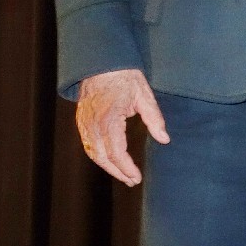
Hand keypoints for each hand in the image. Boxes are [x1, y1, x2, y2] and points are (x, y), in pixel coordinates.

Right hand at [76, 68, 169, 185]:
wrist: (102, 64)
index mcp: (110, 119)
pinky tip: (109, 160)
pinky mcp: (81, 121)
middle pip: (103, 157)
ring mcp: (85, 124)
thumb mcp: (145, 96)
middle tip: (132, 181)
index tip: (136, 177)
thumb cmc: (125, 78)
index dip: (126, 168)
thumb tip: (164, 139)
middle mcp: (94, 125)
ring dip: (107, 167)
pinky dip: (97, 156)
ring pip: (92, 153)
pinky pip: (87, 144)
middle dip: (118, 172)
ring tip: (123, 174)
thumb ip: (154, 119)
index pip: (116, 152)